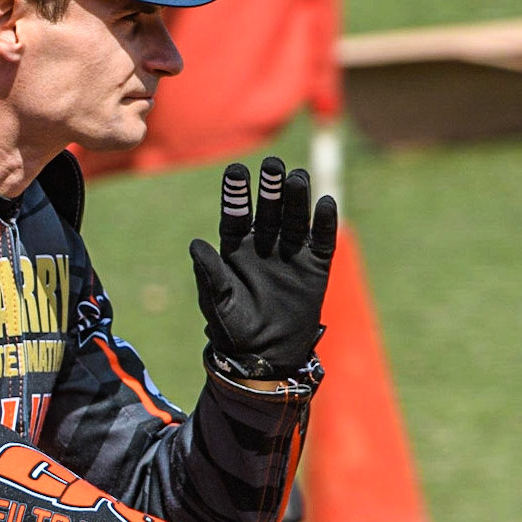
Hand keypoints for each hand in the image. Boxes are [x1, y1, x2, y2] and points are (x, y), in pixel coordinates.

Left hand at [189, 157, 335, 378]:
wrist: (266, 356)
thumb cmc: (234, 330)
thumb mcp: (218, 302)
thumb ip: (210, 273)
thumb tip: (196, 244)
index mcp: (235, 248)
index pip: (235, 214)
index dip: (236, 193)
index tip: (236, 171)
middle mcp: (263, 244)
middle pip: (268, 209)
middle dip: (270, 187)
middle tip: (272, 165)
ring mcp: (290, 254)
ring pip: (294, 219)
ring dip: (296, 198)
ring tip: (297, 176)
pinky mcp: (315, 267)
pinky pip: (321, 242)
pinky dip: (324, 224)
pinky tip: (325, 203)